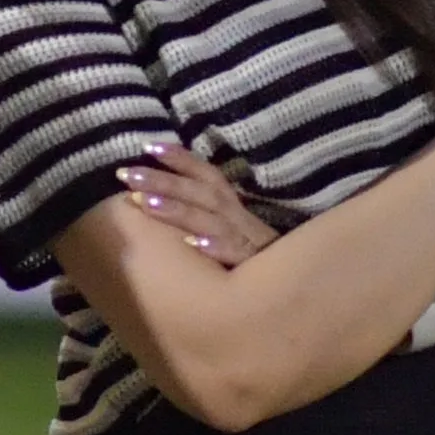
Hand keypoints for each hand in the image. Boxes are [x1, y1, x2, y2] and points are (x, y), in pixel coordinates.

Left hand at [115, 143, 280, 264]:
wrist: (308, 289)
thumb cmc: (264, 265)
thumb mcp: (240, 237)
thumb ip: (212, 221)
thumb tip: (169, 207)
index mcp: (235, 211)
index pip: (208, 177)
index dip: (181, 159)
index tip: (147, 146)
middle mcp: (241, 220)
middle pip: (202, 194)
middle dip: (164, 182)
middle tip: (126, 175)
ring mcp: (250, 243)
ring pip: (213, 221)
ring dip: (180, 211)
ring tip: (147, 204)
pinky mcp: (257, 269)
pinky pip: (237, 256)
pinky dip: (216, 247)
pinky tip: (193, 244)